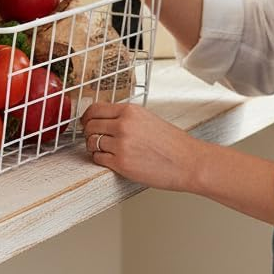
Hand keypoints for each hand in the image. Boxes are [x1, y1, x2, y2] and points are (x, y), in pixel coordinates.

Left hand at [81, 101, 203, 191]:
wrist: (187, 161)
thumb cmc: (172, 143)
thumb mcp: (147, 118)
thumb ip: (125, 117)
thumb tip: (105, 119)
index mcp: (130, 111)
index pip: (95, 109)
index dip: (87, 117)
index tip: (85, 122)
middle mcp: (123, 125)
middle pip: (90, 126)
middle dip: (88, 132)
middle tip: (92, 137)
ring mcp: (121, 144)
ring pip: (91, 143)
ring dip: (93, 147)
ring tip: (102, 150)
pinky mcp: (121, 164)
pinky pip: (98, 159)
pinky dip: (99, 159)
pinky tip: (109, 159)